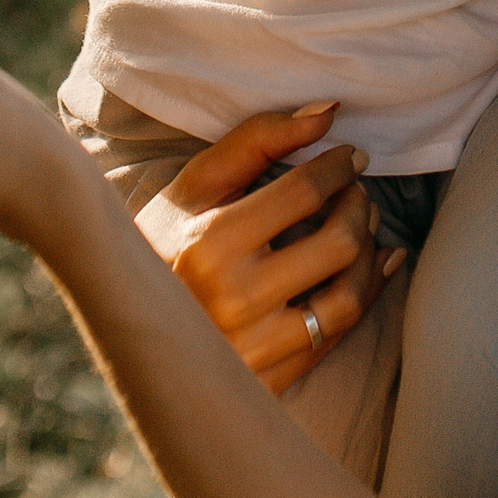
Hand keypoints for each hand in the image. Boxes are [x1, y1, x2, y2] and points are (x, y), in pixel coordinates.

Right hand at [134, 106, 400, 395]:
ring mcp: (251, 351)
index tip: (349, 157)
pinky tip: (369, 269)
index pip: (303, 193)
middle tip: (357, 193)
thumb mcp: (194, 186)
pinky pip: (333, 340)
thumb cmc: (164, 242)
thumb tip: (327, 113)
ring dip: (370, 255)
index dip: (338, 167)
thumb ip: (257, 140)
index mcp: (207, 245)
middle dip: (359, 208)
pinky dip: (363, 298)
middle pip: (337, 245)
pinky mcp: (265, 384)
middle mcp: (231, 302)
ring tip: (363, 228)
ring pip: (346, 300)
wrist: (128, 326)